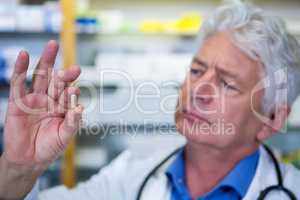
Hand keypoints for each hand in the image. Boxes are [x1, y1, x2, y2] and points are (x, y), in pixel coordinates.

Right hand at [0, 40, 82, 198]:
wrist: (29, 159)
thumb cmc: (50, 147)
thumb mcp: (65, 136)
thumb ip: (72, 123)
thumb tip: (80, 108)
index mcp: (62, 106)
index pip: (68, 93)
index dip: (72, 89)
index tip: (75, 88)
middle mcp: (49, 99)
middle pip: (56, 80)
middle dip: (64, 72)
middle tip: (73, 66)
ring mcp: (34, 99)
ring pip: (40, 76)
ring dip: (46, 61)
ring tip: (53, 46)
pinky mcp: (18, 102)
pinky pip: (18, 83)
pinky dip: (20, 69)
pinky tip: (24, 55)